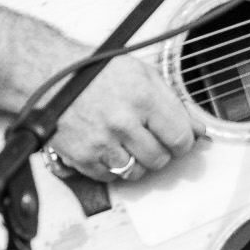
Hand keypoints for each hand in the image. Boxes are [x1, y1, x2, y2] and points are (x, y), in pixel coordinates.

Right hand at [46, 52, 201, 181]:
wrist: (50, 77)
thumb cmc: (97, 72)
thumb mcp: (143, 76)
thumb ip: (174, 104)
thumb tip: (199, 130)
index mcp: (143, 98)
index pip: (180, 138)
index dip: (183, 142)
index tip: (178, 140)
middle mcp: (123, 122)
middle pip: (159, 159)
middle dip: (160, 151)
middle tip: (150, 138)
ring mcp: (101, 142)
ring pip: (136, 171)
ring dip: (137, 162)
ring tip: (129, 143)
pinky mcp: (82, 157)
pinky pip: (110, 177)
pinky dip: (113, 168)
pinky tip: (110, 148)